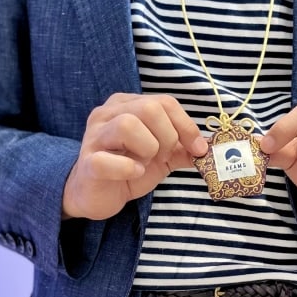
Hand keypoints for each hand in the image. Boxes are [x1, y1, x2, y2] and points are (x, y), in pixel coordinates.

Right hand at [62, 93, 207, 219]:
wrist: (97, 194)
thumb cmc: (127, 168)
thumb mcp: (161, 155)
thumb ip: (182, 148)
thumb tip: (208, 146)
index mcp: (127, 105)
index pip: (165, 102)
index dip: (186, 126)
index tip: (197, 148)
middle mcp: (108, 114)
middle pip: (149, 108)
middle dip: (167, 136)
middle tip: (163, 156)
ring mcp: (94, 137)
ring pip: (128, 125)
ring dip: (147, 148)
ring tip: (144, 163)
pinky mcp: (88, 163)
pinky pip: (108, 160)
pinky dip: (128, 168)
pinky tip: (134, 173)